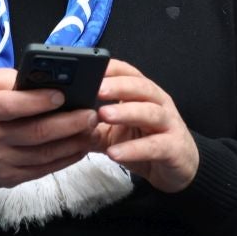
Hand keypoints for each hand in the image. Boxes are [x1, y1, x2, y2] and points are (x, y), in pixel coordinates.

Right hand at [0, 67, 100, 190]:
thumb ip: (3, 78)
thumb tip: (37, 78)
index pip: (10, 105)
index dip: (36, 101)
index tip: (61, 94)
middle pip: (35, 132)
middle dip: (68, 123)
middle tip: (90, 113)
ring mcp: (0, 160)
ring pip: (44, 154)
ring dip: (72, 142)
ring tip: (91, 129)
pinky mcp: (9, 177)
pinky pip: (42, 170)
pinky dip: (65, 160)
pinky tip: (79, 147)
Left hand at [93, 58, 199, 192]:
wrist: (177, 169)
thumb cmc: (144, 142)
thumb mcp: (111, 133)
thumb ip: (91, 123)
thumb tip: (59, 117)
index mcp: (142, 94)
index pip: (128, 73)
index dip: (111, 68)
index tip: (90, 66)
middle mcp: (158, 104)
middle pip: (141, 88)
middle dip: (118, 86)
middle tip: (96, 88)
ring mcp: (169, 125)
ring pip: (151, 112)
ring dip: (126, 112)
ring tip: (103, 115)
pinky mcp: (174, 148)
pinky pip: (154, 146)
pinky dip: (134, 149)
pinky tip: (115, 153)